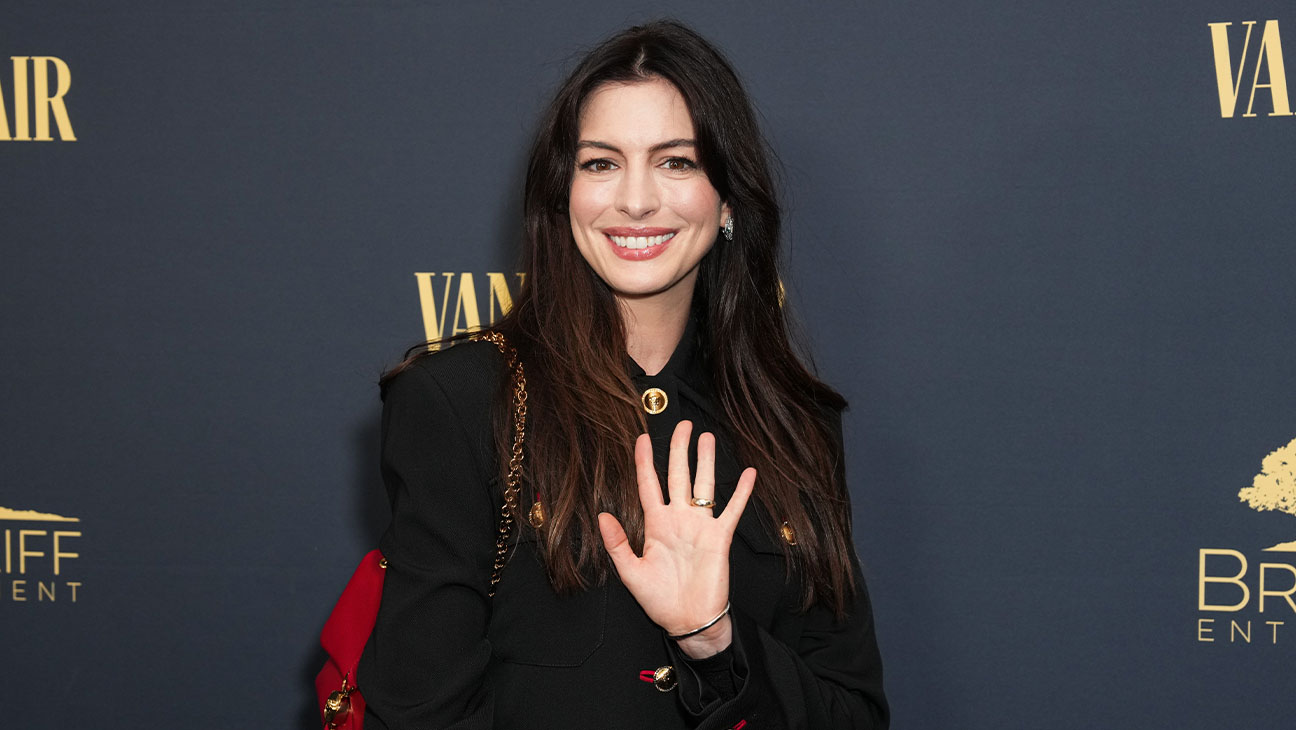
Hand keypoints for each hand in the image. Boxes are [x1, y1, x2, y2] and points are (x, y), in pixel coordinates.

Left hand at [598, 420, 756, 658]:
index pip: (648, 484)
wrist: (688, 622)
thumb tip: (603, 515)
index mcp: (655, 525)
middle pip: (678, 475)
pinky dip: (741, 492)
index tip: (642, 438)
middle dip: (679, 449)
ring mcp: (700, 526)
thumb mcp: (630, 572)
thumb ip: (617, 543)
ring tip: (706, 437)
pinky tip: (749, 474)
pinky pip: (732, 510)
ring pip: (704, 485)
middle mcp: (678, 519)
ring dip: (706, 461)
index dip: (645, 461)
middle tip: (682, 424)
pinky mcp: (720, 538)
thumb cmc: (659, 600)